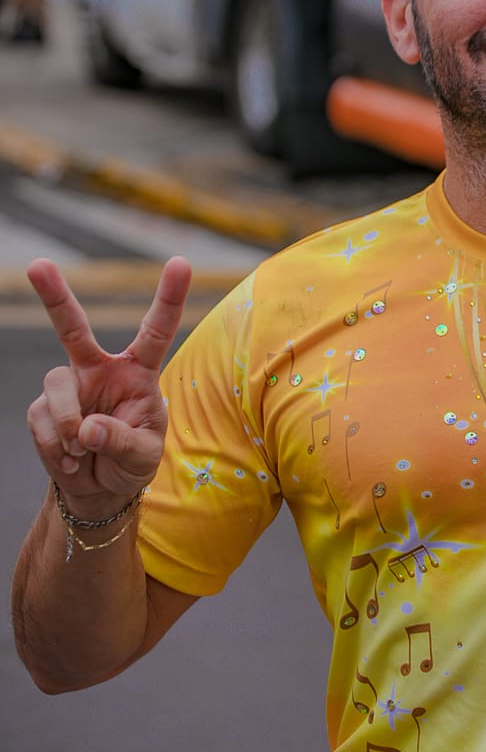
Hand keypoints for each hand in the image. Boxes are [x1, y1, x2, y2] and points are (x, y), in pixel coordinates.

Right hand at [26, 256, 192, 514]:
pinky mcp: (43, 408)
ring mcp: (69, 386)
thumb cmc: (131, 462)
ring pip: (56, 383)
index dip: (169, 298)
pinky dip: (56, 447)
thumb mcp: (143, 455)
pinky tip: (71, 461)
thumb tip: (86, 428)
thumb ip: (121, 440)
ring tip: (83, 451)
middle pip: (74, 327)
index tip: (181, 262)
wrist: (99, 489)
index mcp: (138, 372)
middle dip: (55, 296)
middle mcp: (101, 370)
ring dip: (69, 423)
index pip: (156, 331)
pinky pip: (42, 419)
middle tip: (38, 266)